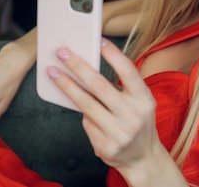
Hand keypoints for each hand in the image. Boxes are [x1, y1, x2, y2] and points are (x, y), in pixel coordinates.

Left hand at [48, 39, 159, 170]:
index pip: (128, 71)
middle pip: (99, 86)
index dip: (113, 55)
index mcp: (144, 99)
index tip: (97, 40)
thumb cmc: (138, 121)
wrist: (143, 158)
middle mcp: (134, 115)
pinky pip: (86, 123)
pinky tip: (79, 107)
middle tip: (62, 53)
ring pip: (86, 104)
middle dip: (78, 66)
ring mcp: (119, 133)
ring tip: (53, 72)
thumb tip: (90, 64)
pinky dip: (82, 114)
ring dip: (67, 86)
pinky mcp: (106, 146)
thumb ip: (123, 86)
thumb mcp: (140, 102)